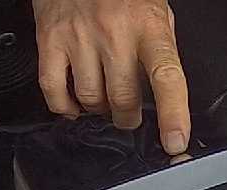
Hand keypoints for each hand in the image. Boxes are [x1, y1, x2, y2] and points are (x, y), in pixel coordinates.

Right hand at [33, 0, 190, 154]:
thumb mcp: (154, 9)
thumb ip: (159, 46)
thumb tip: (163, 90)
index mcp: (148, 25)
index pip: (167, 76)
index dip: (173, 114)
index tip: (175, 140)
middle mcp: (114, 32)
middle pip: (123, 99)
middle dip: (128, 118)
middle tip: (129, 116)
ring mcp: (80, 37)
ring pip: (91, 100)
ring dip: (99, 112)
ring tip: (103, 104)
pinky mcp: (51, 40)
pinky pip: (54, 90)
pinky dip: (64, 108)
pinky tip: (73, 106)